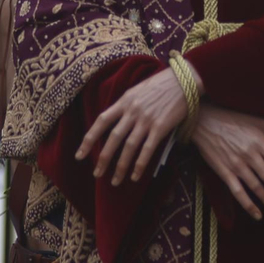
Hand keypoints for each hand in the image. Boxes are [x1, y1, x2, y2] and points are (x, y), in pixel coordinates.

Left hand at [77, 66, 191, 185]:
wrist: (183, 80)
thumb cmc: (160, 85)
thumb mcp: (137, 91)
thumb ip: (125, 106)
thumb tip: (114, 123)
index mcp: (124, 101)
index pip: (101, 121)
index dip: (89, 139)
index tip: (79, 155)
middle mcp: (133, 111)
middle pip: (113, 138)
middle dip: (103, 158)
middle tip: (96, 174)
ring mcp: (146, 119)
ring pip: (129, 147)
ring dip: (121, 167)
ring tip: (115, 181)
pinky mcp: (161, 127)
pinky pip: (147, 150)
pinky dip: (139, 165)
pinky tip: (135, 176)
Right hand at [190, 105, 263, 220]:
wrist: (205, 121)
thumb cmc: (235, 120)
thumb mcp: (260, 122)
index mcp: (261, 142)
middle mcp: (250, 155)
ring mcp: (236, 165)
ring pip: (257, 188)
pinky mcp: (224, 172)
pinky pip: (238, 192)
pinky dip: (248, 205)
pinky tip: (258, 215)